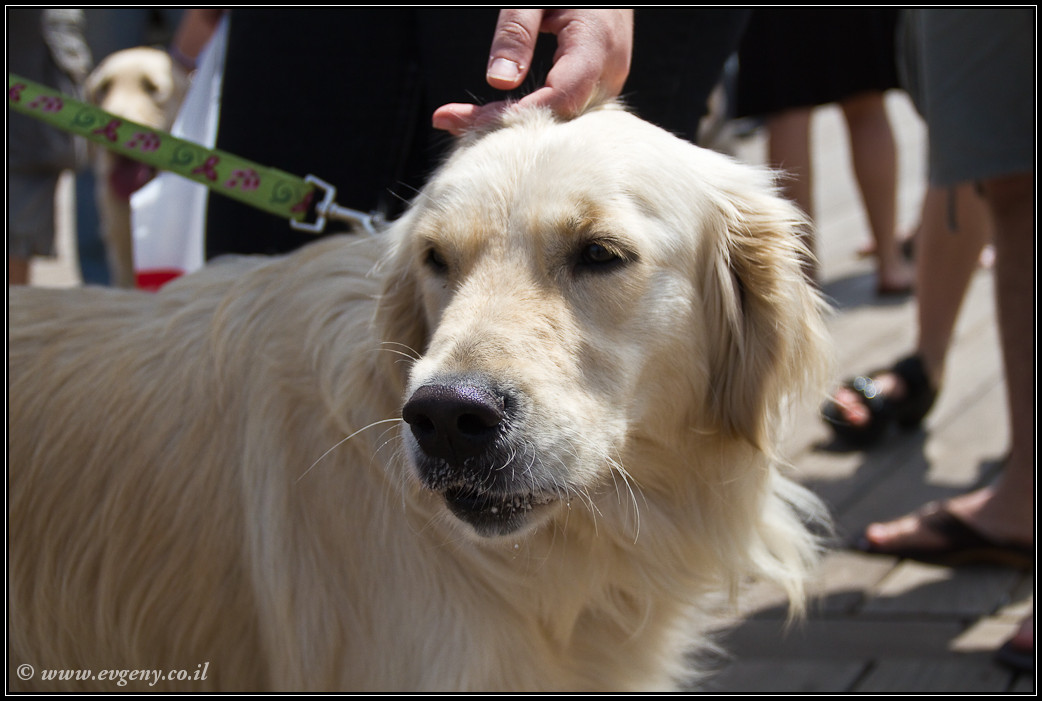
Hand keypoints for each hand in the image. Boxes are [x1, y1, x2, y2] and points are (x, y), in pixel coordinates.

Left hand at [433, 9, 632, 134]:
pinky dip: (527, 114)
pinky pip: (563, 110)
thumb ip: (517, 32)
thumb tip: (500, 81)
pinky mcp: (598, 85)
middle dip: (502, 125)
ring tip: (463, 120)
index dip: (513, 116)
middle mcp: (608, 73)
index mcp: (596, 45)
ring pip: (559, 120)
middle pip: (554, 118)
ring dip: (512, 123)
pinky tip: (494, 114)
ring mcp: (607, 82)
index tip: (465, 119)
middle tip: (448, 120)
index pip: (557, 99)